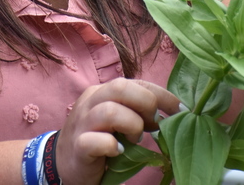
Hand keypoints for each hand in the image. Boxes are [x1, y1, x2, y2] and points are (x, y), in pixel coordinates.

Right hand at [56, 78, 180, 184]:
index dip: (162, 95)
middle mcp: (91, 101)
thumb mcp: (117, 120)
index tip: (180, 110)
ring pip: (109, 111)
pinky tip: (117, 152)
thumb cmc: (98, 138)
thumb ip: (136, 112)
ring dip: (131, 126)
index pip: (136, 82)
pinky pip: (96, 140)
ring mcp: (82, 123)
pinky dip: (111, 146)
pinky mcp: (78, 145)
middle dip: (146, 105)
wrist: (63, 161)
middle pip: (120, 87)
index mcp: (103, 92)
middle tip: (152, 125)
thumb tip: (170, 115)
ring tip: (133, 140)